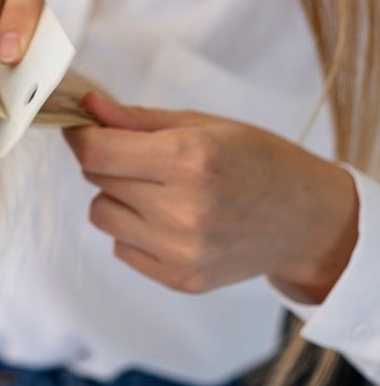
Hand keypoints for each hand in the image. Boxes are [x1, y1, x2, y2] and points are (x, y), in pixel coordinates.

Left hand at [63, 92, 359, 302]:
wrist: (306, 220)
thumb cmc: (258, 162)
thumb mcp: (206, 125)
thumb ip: (139, 120)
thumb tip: (86, 106)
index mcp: (192, 160)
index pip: (97, 153)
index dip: (80, 137)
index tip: (81, 129)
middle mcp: (184, 209)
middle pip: (97, 180)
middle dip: (109, 163)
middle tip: (146, 160)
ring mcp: (181, 250)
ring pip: (100, 215)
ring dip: (117, 199)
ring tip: (161, 193)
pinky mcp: (179, 279)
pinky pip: (120, 247)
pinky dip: (134, 231)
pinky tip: (172, 222)